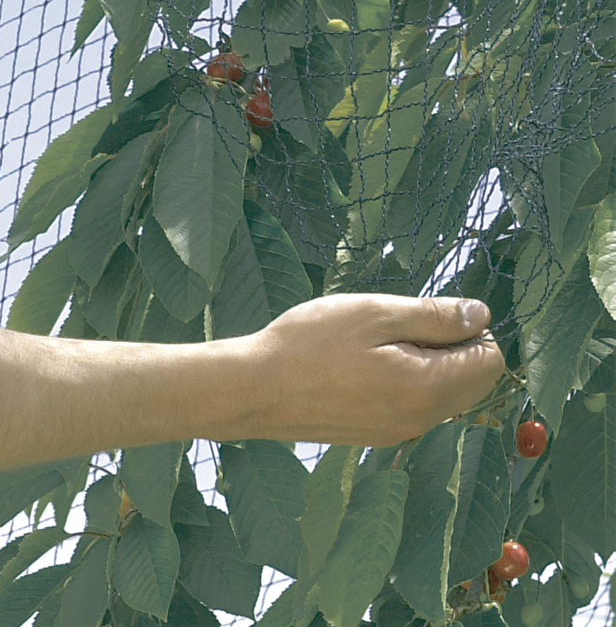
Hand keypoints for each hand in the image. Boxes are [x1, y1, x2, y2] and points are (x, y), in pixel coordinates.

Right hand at [232, 293, 504, 447]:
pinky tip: (359, 365)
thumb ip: (434, 315)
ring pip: (441, 394)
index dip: (468, 328)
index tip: (424, 313)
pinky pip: (413, 406)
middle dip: (451, 348)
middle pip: (473, 382)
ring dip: (425, 364)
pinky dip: (403, 382)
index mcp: (428, 387)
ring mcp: (398, 432)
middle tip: (398, 325)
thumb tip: (481, 315)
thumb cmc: (310, 342)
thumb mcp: (374, 313)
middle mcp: (421, 419)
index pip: (491, 360)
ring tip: (373, 343)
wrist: (256, 388)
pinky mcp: (375, 435)